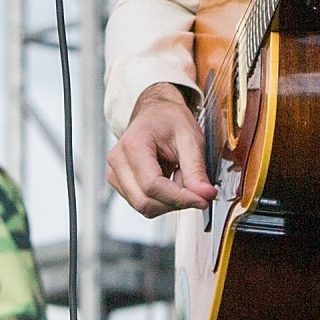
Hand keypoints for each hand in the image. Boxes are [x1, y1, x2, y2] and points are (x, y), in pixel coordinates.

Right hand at [107, 84, 213, 216]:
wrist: (156, 112)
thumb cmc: (170, 120)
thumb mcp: (190, 139)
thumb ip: (196, 169)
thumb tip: (204, 195)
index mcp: (133, 145)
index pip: (152, 185)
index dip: (180, 197)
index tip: (203, 200)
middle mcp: (118, 162)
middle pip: (145, 201)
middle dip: (176, 202)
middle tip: (196, 188)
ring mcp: (115, 174)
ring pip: (144, 207)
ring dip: (170, 201)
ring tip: (181, 176)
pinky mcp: (121, 184)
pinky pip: (143, 203)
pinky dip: (163, 199)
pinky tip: (171, 180)